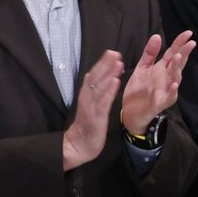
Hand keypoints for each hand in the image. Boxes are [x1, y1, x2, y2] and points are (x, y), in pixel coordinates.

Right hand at [63, 50, 123, 170]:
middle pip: (95, 77)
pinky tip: (115, 81)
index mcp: (86, 95)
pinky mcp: (96, 116)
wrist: (79, 145)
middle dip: (105, 64)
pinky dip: (109, 90)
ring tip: (118, 62)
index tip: (111, 52)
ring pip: (99, 86)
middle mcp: (87, 97)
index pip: (93, 75)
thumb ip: (96, 94)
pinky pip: (103, 101)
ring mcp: (91, 106)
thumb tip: (104, 81)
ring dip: (108, 73)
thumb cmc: (87, 126)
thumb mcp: (91, 107)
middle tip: (114, 51)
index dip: (102, 64)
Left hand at [118, 31, 194, 133]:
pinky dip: (172, 91)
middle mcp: (166, 78)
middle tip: (190, 43)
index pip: (173, 53)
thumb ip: (150, 53)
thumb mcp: (142, 67)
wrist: (129, 111)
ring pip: (175, 78)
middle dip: (184, 54)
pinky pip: (169, 97)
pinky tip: (174, 84)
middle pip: (177, 64)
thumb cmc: (139, 89)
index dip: (180, 43)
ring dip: (177, 68)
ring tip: (178, 57)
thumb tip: (157, 35)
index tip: (188, 32)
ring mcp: (165, 90)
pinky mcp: (160, 102)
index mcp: (162, 69)